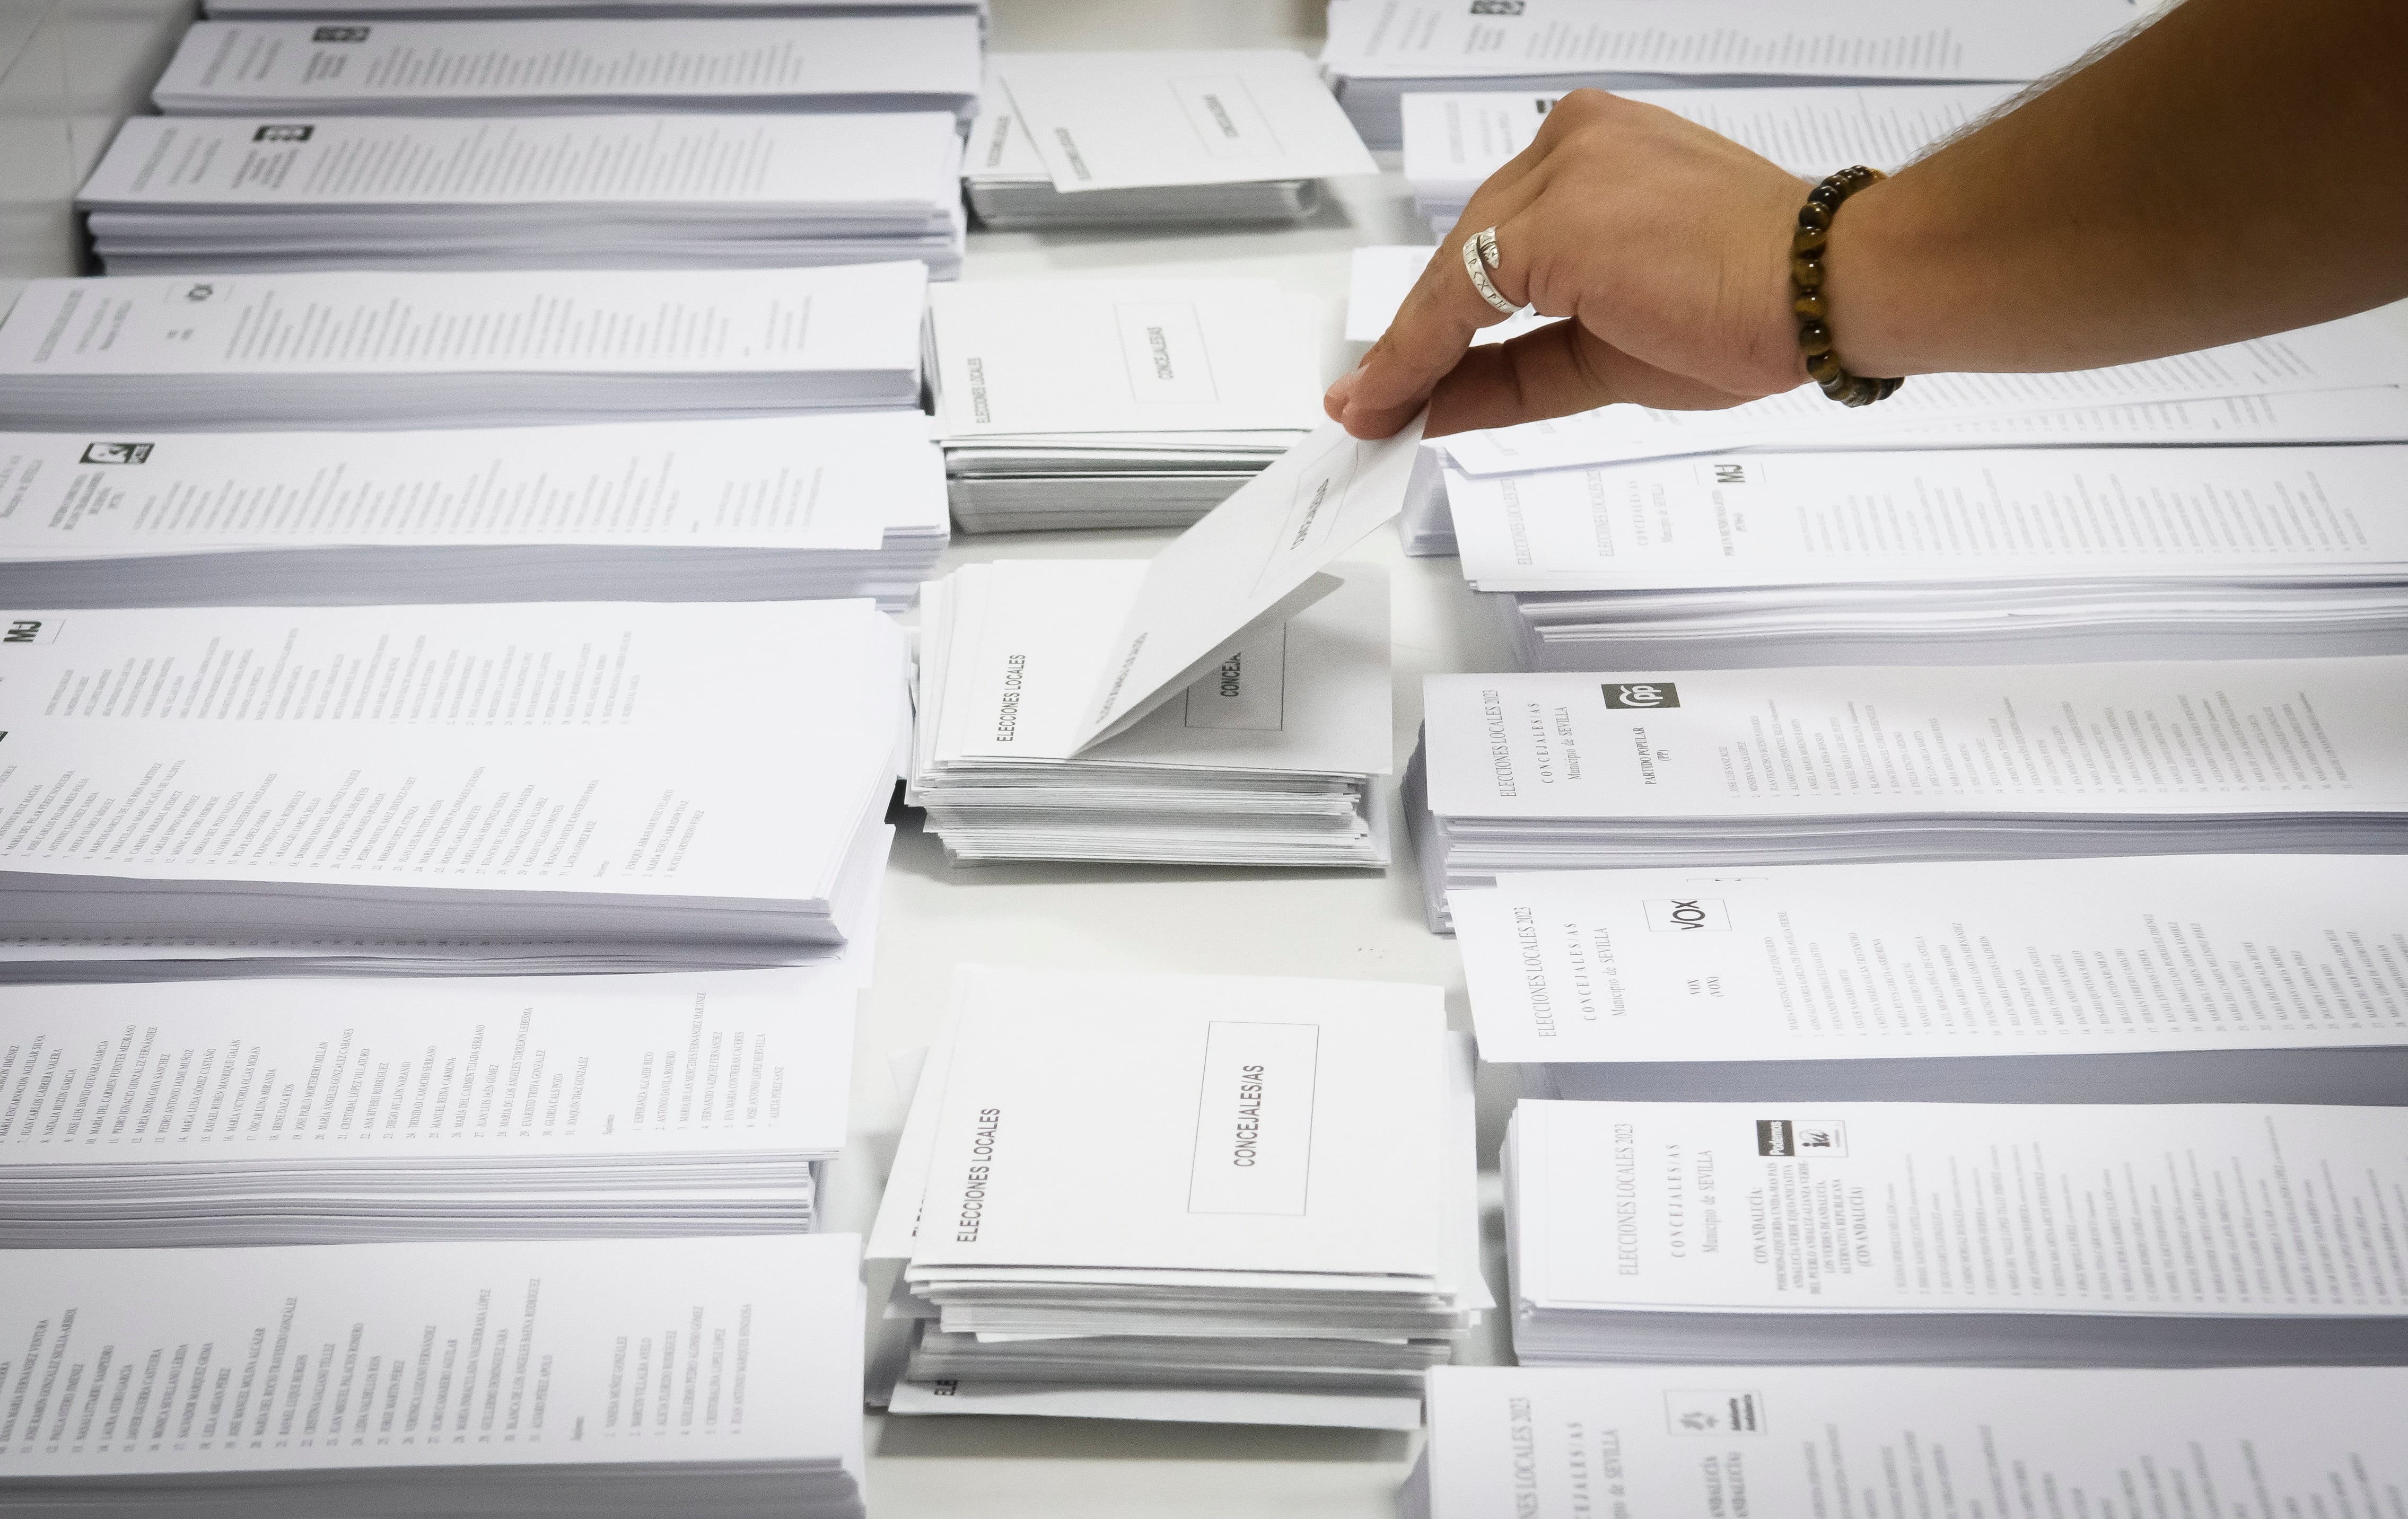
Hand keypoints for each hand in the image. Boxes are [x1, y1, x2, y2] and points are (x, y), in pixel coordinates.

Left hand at [1325, 89, 1815, 439]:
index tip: (1403, 372)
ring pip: (1455, 275)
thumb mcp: (1609, 354)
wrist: (1828, 289)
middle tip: (1373, 400)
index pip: (1498, 244)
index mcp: (1597, 150)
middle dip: (1417, 338)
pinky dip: (1418, 353)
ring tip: (1371, 412)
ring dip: (1407, 352)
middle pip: (1467, 256)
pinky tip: (1393, 397)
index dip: (1442, 318)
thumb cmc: (1754, 307)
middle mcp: (1572, 143)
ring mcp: (1561, 172)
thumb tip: (1436, 402)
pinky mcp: (1554, 217)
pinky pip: (1460, 297)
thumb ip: (1516, 371)